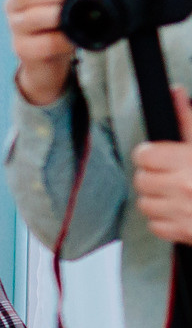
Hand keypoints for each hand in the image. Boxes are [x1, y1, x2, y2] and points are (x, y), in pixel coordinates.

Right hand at [6, 0, 76, 107]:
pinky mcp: (23, 49)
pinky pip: (41, 44)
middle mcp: (16, 4)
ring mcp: (17, 27)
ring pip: (30, 18)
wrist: (52, 54)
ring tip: (75, 14)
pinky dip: (60, 40)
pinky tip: (72, 37)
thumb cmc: (60, 17)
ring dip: (56, 15)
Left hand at [131, 87, 191, 244]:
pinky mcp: (185, 233)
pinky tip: (181, 209)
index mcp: (190, 160)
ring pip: (145, 203)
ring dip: (157, 197)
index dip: (150, 152)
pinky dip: (165, 219)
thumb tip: (175, 93)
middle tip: (169, 171)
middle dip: (153, 174)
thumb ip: (189, 120)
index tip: (158, 153)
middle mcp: (184, 187)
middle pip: (141, 179)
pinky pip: (156, 226)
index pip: (144, 154)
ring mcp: (183, 213)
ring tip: (176, 190)